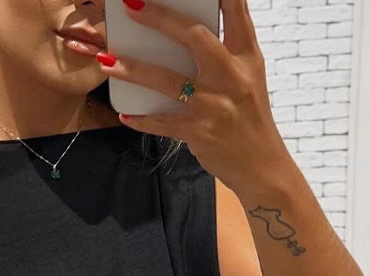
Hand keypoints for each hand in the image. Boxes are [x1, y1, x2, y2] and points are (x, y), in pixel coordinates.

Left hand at [94, 0, 292, 198]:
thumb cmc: (249, 118)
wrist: (261, 166)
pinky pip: (163, 122)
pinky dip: (142, 118)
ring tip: (107, 61)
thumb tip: (187, 32)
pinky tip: (125, 113)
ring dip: (134, 70)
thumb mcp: (248, 78)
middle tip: (133, 6)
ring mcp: (215, 105)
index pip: (236, 11)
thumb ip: (225, 53)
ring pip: (168, 81)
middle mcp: (232, 76)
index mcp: (247, 56)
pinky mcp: (200, 132)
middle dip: (161, 19)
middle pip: (195, 37)